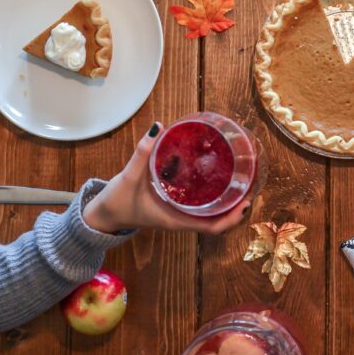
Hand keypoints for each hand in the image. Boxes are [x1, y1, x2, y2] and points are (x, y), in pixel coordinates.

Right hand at [82, 123, 248, 234]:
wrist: (103, 215)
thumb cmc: (117, 202)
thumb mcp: (129, 177)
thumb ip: (142, 153)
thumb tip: (157, 127)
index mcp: (176, 220)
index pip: (213, 227)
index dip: (232, 218)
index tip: (246, 202)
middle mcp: (182, 219)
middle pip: (218, 220)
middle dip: (236, 207)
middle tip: (249, 185)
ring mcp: (180, 215)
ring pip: (211, 213)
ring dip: (227, 201)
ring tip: (240, 180)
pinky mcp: (175, 207)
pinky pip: (200, 205)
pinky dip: (212, 195)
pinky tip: (216, 177)